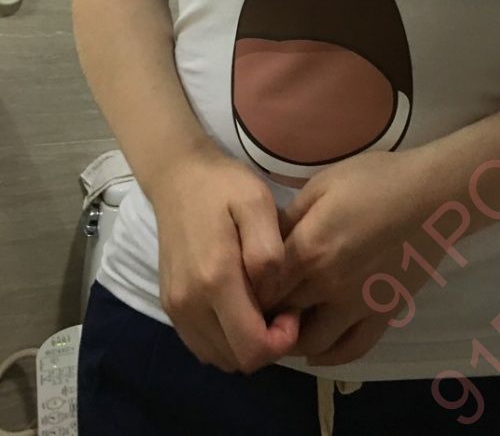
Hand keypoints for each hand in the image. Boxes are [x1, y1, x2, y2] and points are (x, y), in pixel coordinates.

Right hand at [149, 140, 300, 373]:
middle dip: (266, 344)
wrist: (178, 177)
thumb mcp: (257, 203)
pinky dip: (225, 337)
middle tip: (281, 308)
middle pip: (236, 360)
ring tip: (262, 305)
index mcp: (214, 280)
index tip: (292, 311)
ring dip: (245, 343)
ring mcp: (175, 307)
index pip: (252, 349)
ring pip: (219, 357)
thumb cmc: (224, 186)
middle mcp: (189, 303)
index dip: (281, 341)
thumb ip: (268, 253)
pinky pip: (202, 344)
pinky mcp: (170, 305)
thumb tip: (272, 296)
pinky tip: (240, 305)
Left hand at [260, 147, 447, 365]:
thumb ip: (289, 218)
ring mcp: (358, 305)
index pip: (260, 286)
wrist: (430, 195)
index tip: (238, 286)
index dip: (244, 291)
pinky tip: (316, 349)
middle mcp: (328, 286)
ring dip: (290, 340)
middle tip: (254, 309)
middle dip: (263, 316)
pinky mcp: (383, 315)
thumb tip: (265, 243)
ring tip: (282, 328)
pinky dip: (329, 356)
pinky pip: (352, 349)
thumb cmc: (373, 179)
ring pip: (311, 343)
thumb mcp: (321, 185)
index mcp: (308, 249)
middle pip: (280, 317)